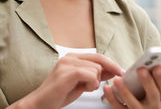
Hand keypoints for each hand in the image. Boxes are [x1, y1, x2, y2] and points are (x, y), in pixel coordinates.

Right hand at [8, 53, 122, 108]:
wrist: (39, 104)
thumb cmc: (58, 95)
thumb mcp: (80, 84)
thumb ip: (94, 76)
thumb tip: (111, 71)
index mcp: (72, 58)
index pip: (97, 56)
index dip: (111, 63)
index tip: (121, 71)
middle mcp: (69, 58)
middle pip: (99, 60)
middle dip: (110, 70)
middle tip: (116, 77)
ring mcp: (67, 64)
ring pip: (96, 69)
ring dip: (95, 82)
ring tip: (85, 88)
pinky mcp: (67, 72)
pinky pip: (90, 74)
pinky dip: (91, 83)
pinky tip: (85, 88)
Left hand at [102, 66, 160, 108]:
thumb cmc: (146, 96)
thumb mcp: (155, 89)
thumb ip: (155, 78)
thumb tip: (159, 63)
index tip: (157, 67)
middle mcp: (153, 107)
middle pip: (152, 95)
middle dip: (147, 82)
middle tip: (141, 69)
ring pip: (133, 103)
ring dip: (125, 91)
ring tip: (118, 79)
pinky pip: (119, 107)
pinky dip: (112, 98)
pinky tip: (107, 88)